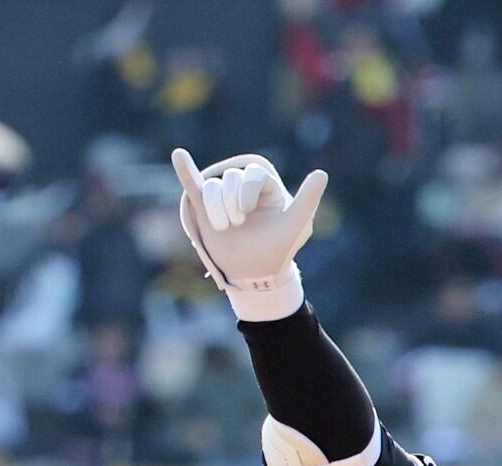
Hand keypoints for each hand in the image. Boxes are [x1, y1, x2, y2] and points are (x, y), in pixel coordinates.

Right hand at [172, 148, 327, 319]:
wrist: (254, 275)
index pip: (252, 173)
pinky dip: (185, 171)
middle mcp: (243, 186)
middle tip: (237, 224)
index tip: (247, 213)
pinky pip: (193, 184)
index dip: (246, 190)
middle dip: (231, 202)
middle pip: (231, 177)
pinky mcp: (204, 206)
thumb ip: (307, 200)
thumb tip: (322, 173)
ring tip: (224, 228)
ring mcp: (223, 195)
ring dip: (216, 209)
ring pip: (212, 186)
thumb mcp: (295, 225)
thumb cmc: (277, 250)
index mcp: (265, 185)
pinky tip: (179, 156)